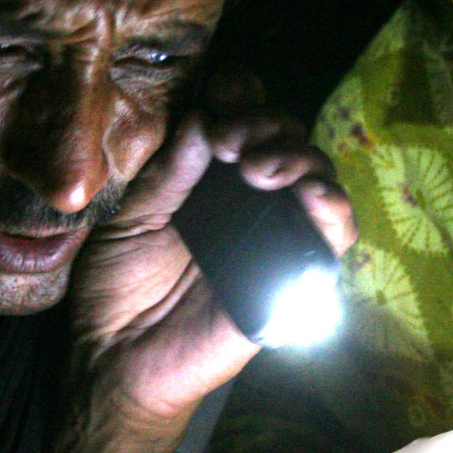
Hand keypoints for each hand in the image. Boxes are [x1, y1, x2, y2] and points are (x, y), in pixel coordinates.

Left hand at [71, 73, 355, 436]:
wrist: (117, 357)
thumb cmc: (117, 288)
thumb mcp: (132, 217)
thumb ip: (169, 172)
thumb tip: (204, 118)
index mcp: (206, 175)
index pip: (242, 116)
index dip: (242, 96)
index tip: (223, 95)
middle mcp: (247, 196)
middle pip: (284, 135)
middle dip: (265, 124)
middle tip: (232, 142)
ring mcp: (275, 231)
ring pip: (315, 174)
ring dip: (297, 156)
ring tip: (259, 168)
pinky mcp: (296, 273)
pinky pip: (334, 235)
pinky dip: (334, 207)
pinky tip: (311, 194)